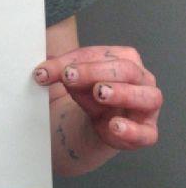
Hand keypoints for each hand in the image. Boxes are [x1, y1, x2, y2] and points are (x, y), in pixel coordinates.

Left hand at [34, 46, 161, 149]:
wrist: (98, 119)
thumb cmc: (88, 89)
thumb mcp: (72, 76)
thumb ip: (58, 71)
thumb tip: (39, 73)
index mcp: (126, 58)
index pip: (104, 55)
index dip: (80, 62)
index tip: (60, 71)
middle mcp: (143, 78)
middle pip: (125, 70)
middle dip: (95, 72)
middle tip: (71, 76)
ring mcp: (148, 105)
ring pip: (146, 96)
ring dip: (121, 93)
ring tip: (99, 93)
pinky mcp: (147, 131)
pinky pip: (146, 132)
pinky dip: (132, 130)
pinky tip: (114, 126)